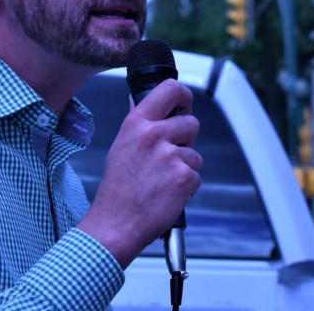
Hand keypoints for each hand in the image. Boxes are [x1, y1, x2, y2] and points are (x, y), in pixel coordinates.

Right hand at [76, 79, 201, 268]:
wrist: (116, 224)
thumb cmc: (117, 189)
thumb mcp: (121, 146)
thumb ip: (137, 123)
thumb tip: (138, 99)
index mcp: (136, 124)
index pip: (170, 89)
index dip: (184, 96)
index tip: (184, 105)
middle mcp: (153, 135)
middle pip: (191, 123)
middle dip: (186, 141)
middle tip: (167, 158)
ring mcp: (170, 156)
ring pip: (195, 154)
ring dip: (184, 168)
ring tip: (161, 181)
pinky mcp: (184, 177)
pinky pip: (196, 176)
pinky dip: (186, 188)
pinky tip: (167, 193)